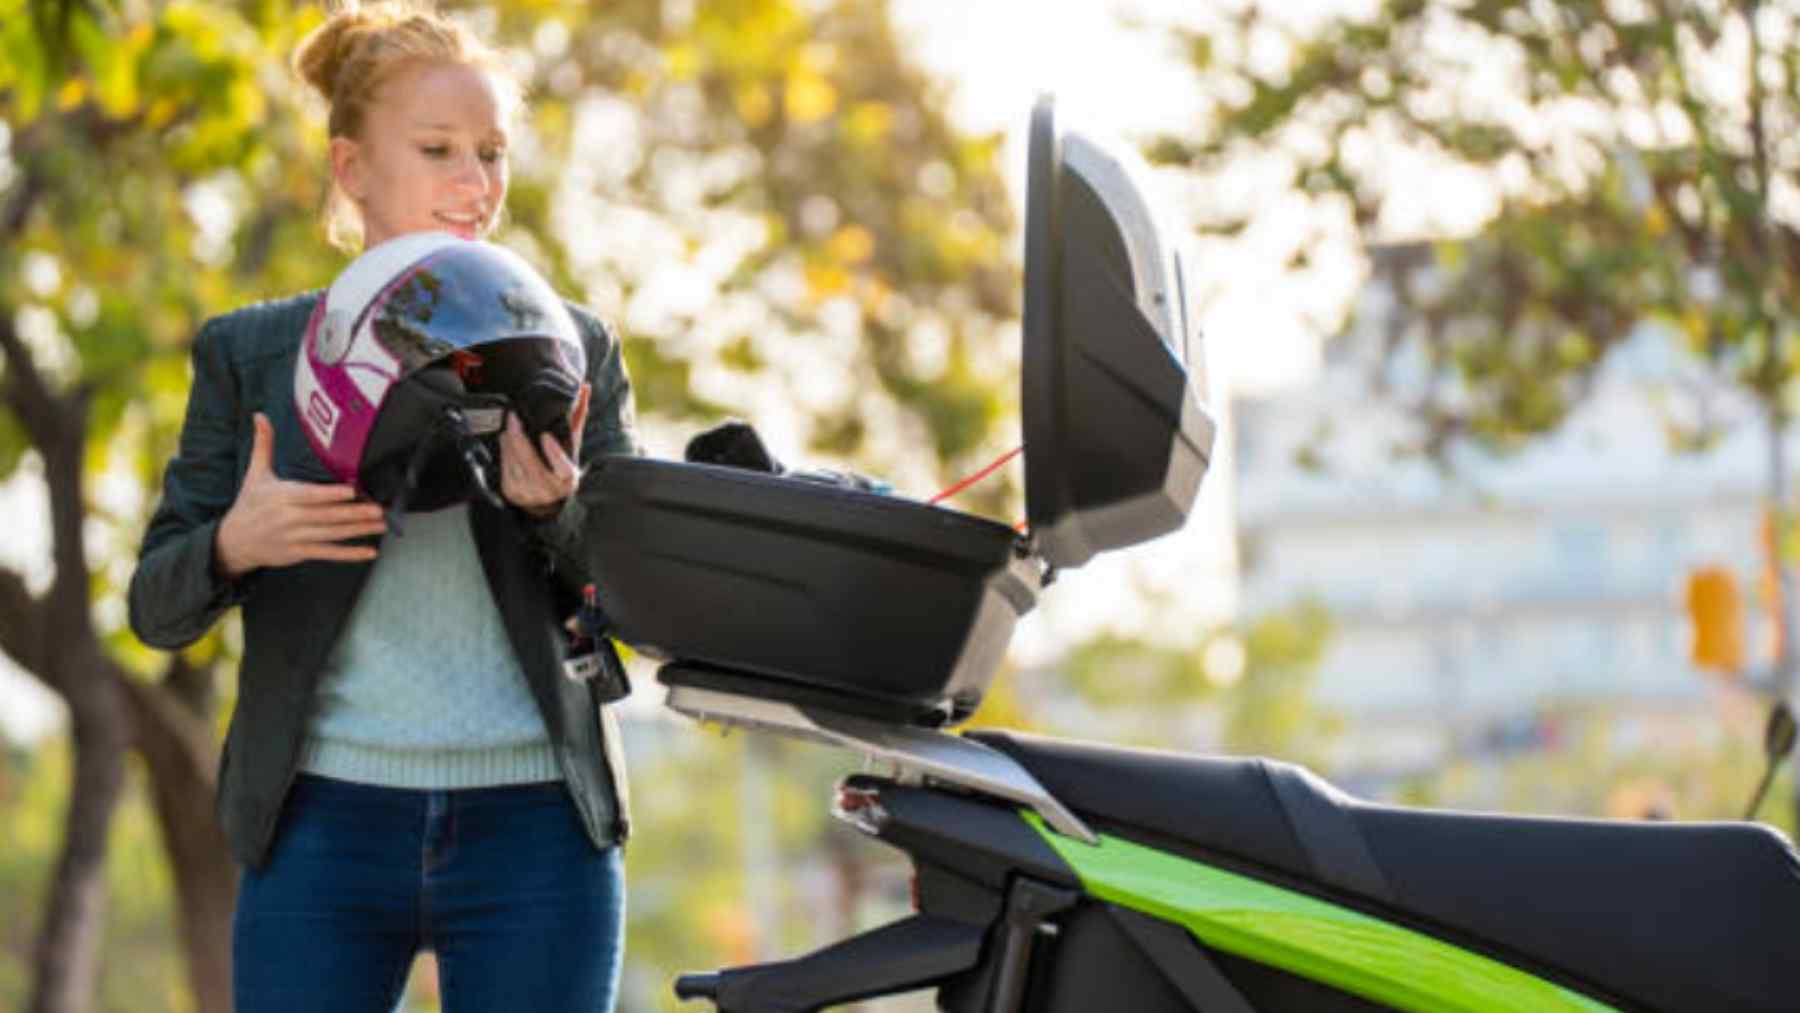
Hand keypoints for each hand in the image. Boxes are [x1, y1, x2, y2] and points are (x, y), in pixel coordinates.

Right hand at [214, 414, 386, 578]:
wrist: (235, 541)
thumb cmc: (249, 504)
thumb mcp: (255, 474)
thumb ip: (263, 444)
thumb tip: (260, 416)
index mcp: (280, 496)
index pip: (308, 495)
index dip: (330, 494)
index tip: (351, 490)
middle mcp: (288, 518)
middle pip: (325, 516)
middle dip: (353, 513)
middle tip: (377, 509)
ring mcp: (295, 537)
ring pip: (331, 534)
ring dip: (358, 530)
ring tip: (381, 524)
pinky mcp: (300, 552)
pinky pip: (328, 553)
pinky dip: (349, 554)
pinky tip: (369, 552)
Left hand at [501, 382, 590, 518]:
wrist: (546, 501)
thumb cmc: (561, 468)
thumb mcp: (571, 447)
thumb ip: (576, 418)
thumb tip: (584, 388)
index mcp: (568, 478)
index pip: (562, 466)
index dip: (554, 453)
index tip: (546, 436)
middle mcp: (549, 489)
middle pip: (530, 461)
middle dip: (519, 438)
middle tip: (514, 417)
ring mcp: (529, 492)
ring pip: (514, 461)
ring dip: (509, 441)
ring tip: (510, 426)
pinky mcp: (512, 492)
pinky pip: (504, 466)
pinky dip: (504, 450)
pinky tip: (506, 440)